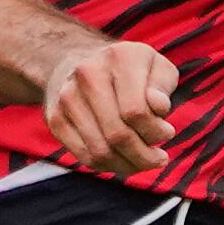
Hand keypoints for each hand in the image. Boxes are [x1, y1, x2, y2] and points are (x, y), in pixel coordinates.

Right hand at [42, 39, 176, 174]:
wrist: (78, 60)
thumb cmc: (129, 70)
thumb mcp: (156, 67)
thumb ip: (162, 87)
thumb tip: (158, 108)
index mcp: (119, 57)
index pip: (136, 111)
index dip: (156, 131)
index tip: (167, 133)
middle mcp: (88, 74)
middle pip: (117, 134)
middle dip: (144, 155)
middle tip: (159, 159)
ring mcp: (67, 97)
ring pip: (101, 151)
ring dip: (128, 165)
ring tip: (143, 162)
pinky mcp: (56, 118)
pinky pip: (85, 156)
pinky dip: (108, 166)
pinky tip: (123, 161)